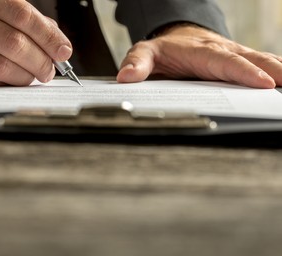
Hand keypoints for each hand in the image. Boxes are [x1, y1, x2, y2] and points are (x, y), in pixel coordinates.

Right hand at [0, 0, 71, 88]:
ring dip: (25, 76)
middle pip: (14, 41)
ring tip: (33, 77)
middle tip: (49, 71)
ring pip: (0, 64)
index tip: (63, 51)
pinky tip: (12, 80)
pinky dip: (6, 84)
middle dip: (40, 61)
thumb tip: (59, 45)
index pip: (22, 14)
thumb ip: (28, 26)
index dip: (47, 36)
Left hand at [117, 24, 281, 87]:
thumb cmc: (163, 49)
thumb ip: (137, 63)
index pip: (223, 62)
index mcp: (199, 52)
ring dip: (278, 71)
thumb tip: (126, 78)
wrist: (176, 36)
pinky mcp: (238, 61)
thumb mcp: (145, 52)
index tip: (262, 83)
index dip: (243, 72)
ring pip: (260, 60)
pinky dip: (275, 71)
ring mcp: (232, 55)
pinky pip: (260, 64)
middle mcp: (220, 52)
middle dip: (271, 71)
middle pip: (249, 59)